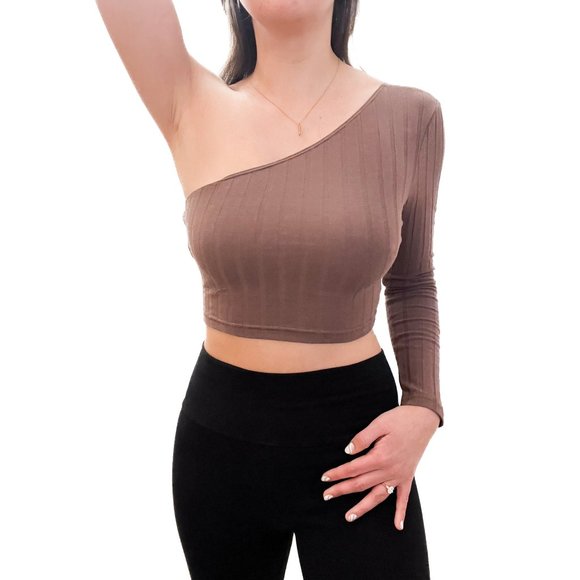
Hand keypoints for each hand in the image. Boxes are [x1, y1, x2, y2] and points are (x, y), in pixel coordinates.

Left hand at [320, 404, 438, 529]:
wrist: (423, 419)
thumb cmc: (399, 419)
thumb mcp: (379, 424)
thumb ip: (362, 438)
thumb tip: (347, 452)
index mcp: (380, 457)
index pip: (353, 469)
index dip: (337, 473)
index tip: (324, 478)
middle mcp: (389, 470)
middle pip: (361, 484)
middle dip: (342, 490)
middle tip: (326, 496)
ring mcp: (399, 475)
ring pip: (378, 496)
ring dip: (363, 507)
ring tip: (349, 516)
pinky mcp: (408, 476)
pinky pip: (404, 498)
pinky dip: (400, 512)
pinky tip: (398, 526)